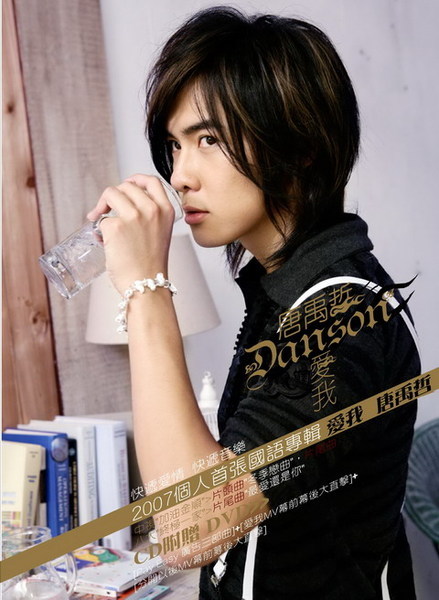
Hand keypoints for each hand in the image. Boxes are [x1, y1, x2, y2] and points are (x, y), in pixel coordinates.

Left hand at [87, 174, 175, 293]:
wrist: (147, 285)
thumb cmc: (151, 265)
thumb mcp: (160, 234)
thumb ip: (148, 217)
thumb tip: (120, 207)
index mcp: (166, 211)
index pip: (152, 181)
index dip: (136, 179)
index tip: (127, 184)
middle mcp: (152, 209)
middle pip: (126, 186)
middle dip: (112, 195)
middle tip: (104, 209)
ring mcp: (134, 216)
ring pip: (111, 194)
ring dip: (101, 205)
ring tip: (96, 217)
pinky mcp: (116, 227)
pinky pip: (102, 219)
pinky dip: (99, 229)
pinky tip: (102, 240)